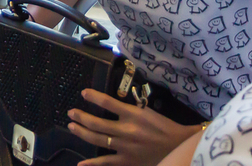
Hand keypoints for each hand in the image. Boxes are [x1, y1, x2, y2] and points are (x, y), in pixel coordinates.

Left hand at [67, 89, 203, 165]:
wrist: (179, 147)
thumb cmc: (164, 127)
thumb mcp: (148, 111)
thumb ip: (130, 108)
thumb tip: (111, 103)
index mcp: (133, 115)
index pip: (108, 102)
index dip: (93, 97)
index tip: (83, 93)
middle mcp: (126, 130)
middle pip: (97, 123)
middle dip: (81, 117)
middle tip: (71, 113)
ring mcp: (125, 148)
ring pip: (98, 140)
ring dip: (82, 132)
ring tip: (71, 126)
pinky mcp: (128, 161)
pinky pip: (106, 163)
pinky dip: (92, 164)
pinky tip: (81, 164)